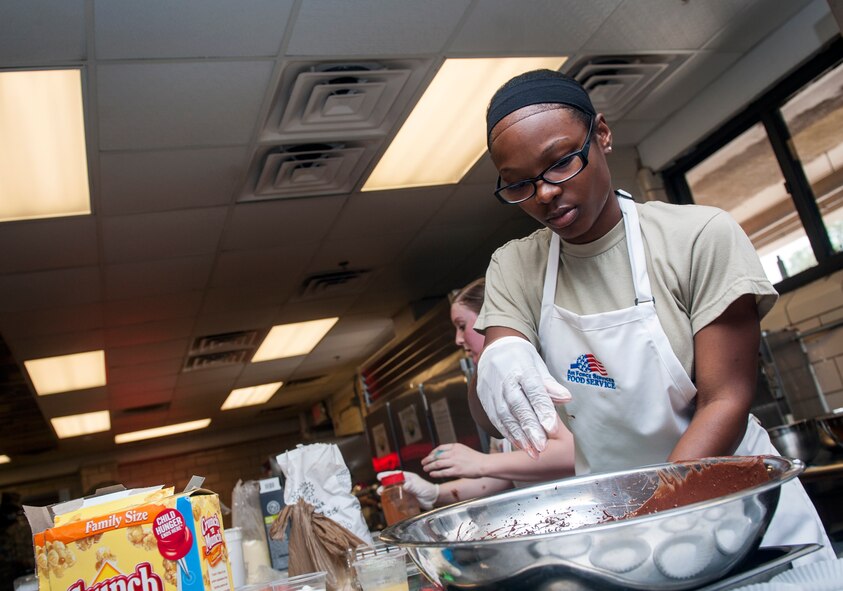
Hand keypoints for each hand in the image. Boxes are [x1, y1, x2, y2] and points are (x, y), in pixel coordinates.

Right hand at [376, 471, 438, 508]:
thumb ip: (412, 486)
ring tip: (381, 494)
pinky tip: (388, 501)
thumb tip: (405, 485)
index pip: (396, 474)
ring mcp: (405, 491)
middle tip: (379, 489)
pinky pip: (397, 498)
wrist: (433, 499)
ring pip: (393, 490)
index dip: (387, 475)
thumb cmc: (428, 489)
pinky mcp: (406, 498)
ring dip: (387, 492)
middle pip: (392, 483)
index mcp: (408, 477)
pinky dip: (392, 499)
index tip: (380, 476)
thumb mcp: (420, 487)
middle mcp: (405, 483)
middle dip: (385, 485)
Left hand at [421, 443, 488, 478]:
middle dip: (428, 459)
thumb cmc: (475, 458)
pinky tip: (432, 474)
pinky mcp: (457, 471)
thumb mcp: (463, 449)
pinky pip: (443, 472)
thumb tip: (443, 455)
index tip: (429, 456)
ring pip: (438, 464)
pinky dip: (436, 473)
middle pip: (436, 456)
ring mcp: (455, 462)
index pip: (440, 448)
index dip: (432, 452)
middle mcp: (454, 453)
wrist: (484, 464)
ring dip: (430, 466)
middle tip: (423, 462)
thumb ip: (454, 451)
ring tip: (425, 469)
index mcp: (455, 446)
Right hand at [477, 336, 571, 457]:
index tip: (552, 427)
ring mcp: (493, 391)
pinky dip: (508, 434)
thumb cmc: (520, 358)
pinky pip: (497, 419)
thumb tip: (566, 398)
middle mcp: (505, 380)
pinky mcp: (486, 400)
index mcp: (521, 368)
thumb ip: (550, 384)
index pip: (533, 389)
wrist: (494, 349)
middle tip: (542, 446)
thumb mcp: (537, 365)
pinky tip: (520, 445)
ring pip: (506, 416)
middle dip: (530, 428)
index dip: (542, 408)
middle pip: (518, 405)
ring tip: (533, 452)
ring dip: (519, 436)